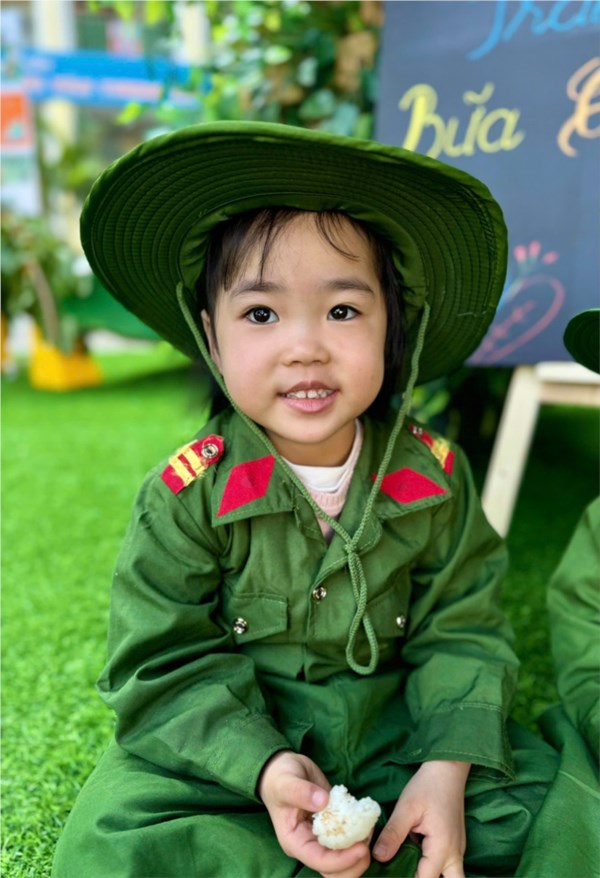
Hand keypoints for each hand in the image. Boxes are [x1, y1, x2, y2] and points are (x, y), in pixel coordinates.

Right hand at [258, 751, 371, 877]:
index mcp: (294, 841)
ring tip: (367, 829)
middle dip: (354, 863)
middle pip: (333, 872)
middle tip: (367, 839)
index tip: (361, 848)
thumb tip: (323, 802)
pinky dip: (360, 838)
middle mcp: (309, 846)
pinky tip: (366, 823)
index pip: (319, 861)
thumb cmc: (280, 778)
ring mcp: (321, 839)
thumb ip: (301, 792)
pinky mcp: (332, 829)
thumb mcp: (286, 782)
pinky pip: (348, 843)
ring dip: (360, 852)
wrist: (283, 770)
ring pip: (343, 863)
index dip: (341, 861)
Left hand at [373, 760, 469, 877]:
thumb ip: (393, 834)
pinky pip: (448, 865)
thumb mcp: (406, 808)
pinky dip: (433, 866)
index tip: (390, 872)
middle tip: (405, 869)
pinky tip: (415, 856)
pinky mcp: (454, 843)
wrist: (448, 769)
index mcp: (443, 848)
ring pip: (450, 876)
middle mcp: (455, 854)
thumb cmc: (427, 786)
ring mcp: (457, 849)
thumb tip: (378, 857)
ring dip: (432, 874)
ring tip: (410, 864)